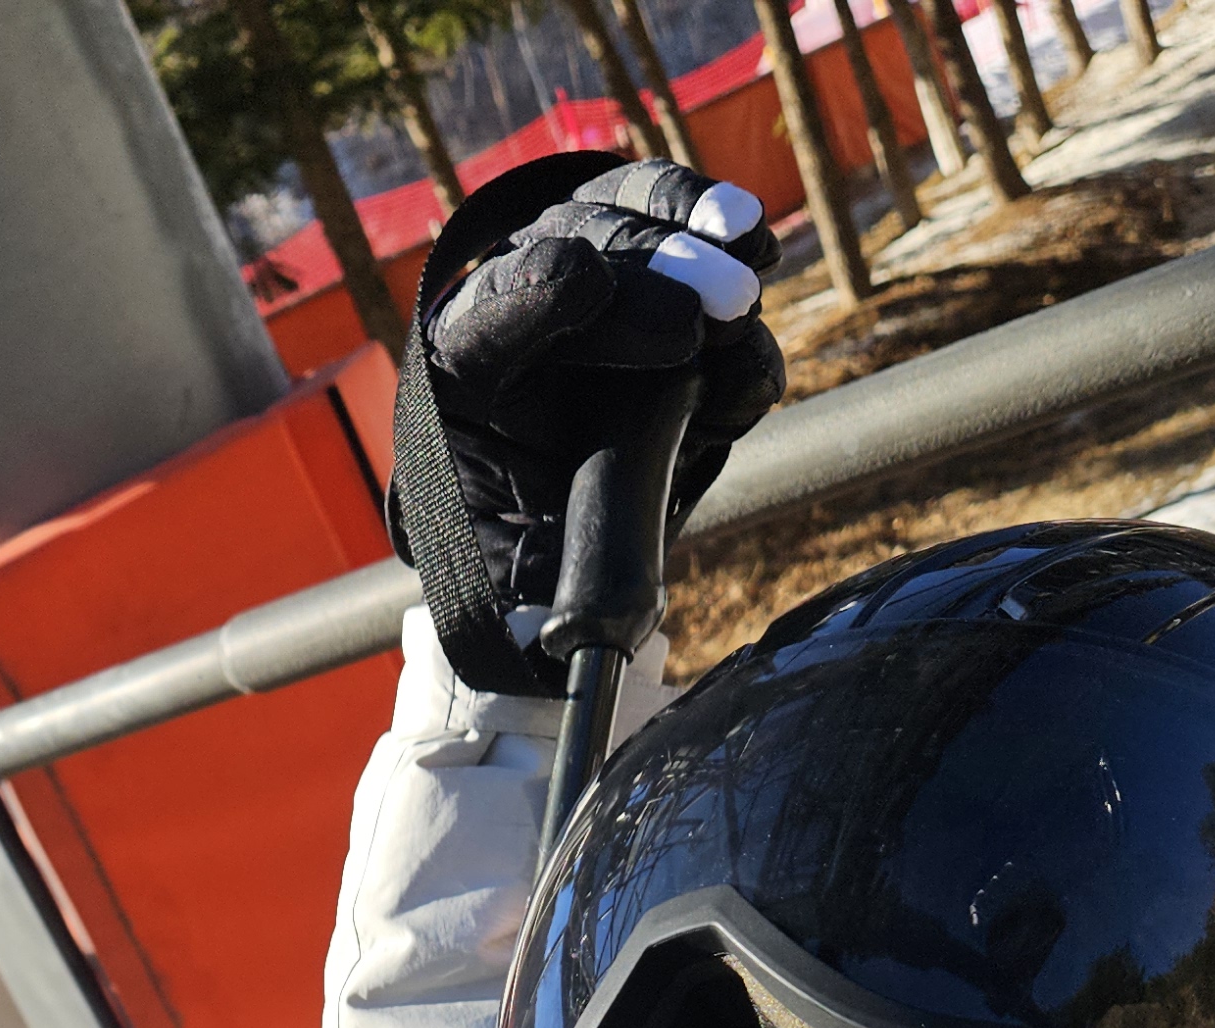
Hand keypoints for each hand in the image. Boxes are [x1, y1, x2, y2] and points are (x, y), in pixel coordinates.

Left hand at [402, 159, 788, 633]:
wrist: (565, 542)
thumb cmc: (513, 552)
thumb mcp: (497, 571)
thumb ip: (519, 576)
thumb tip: (564, 626)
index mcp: (462, 363)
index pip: (485, 311)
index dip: (530, 292)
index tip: (580, 283)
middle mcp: (530, 301)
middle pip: (584, 242)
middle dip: (647, 271)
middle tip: (699, 316)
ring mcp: (608, 282)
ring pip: (642, 214)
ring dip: (697, 233)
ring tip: (748, 259)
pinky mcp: (679, 300)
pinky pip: (709, 258)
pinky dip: (740, 288)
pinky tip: (752, 343)